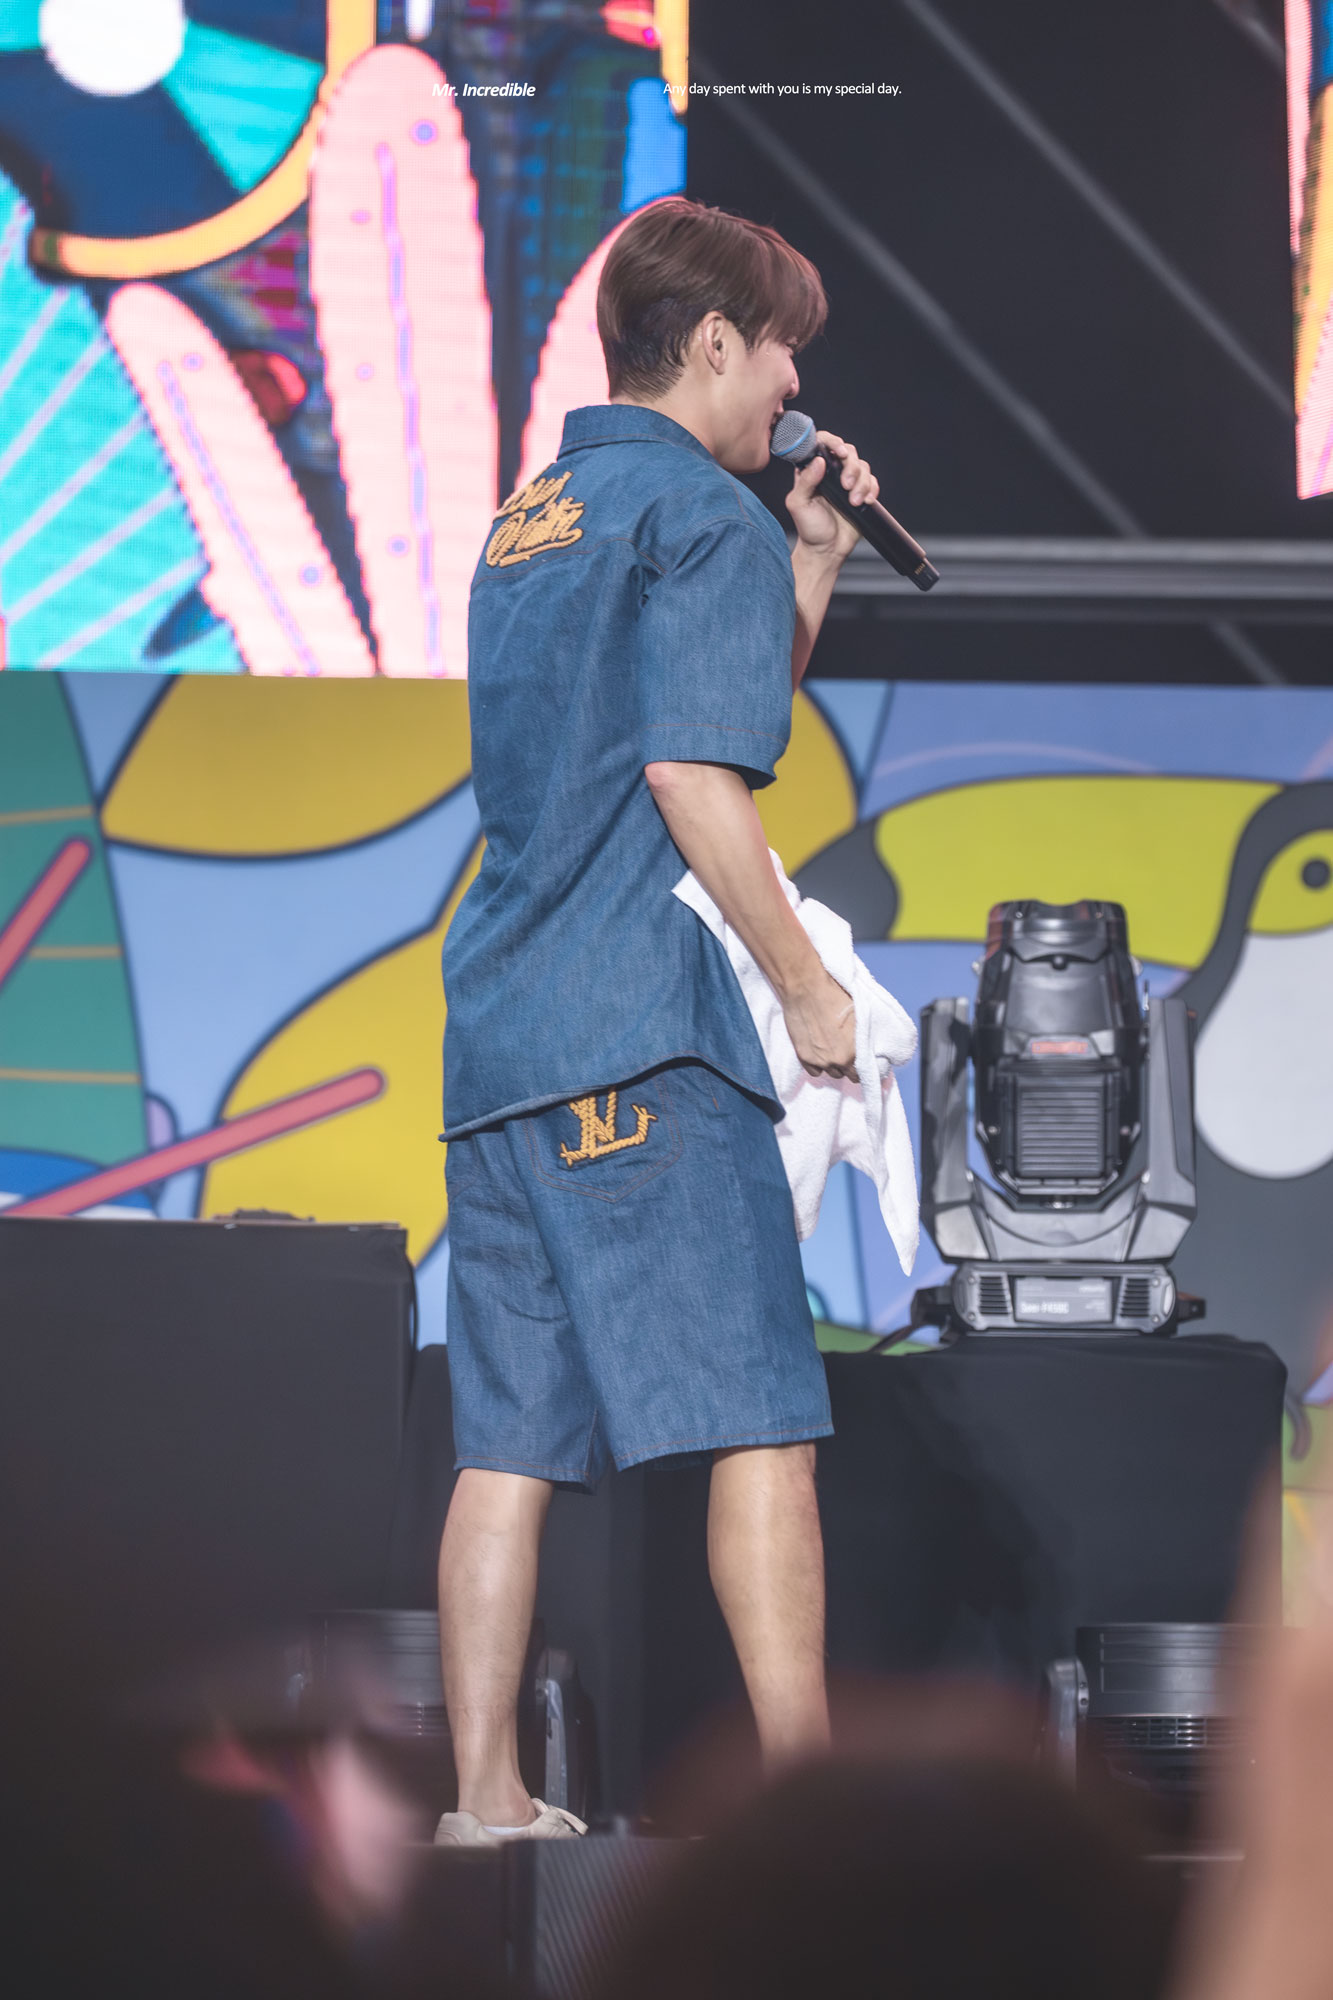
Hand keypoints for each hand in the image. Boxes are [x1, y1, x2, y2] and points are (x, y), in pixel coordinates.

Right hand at [781, 967, 858, 1080]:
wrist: (806, 988)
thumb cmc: (835, 996)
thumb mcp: (860, 1016)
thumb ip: (865, 1037)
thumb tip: (870, 1046)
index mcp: (855, 1051)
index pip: (862, 1074)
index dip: (863, 1068)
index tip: (862, 1062)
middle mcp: (837, 1060)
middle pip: (847, 1075)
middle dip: (849, 1066)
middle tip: (847, 1052)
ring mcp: (819, 1060)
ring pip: (832, 1073)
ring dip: (834, 1065)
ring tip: (832, 1050)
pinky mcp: (803, 1056)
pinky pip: (815, 1072)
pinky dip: (818, 1065)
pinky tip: (820, 1052)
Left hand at [784, 431, 878, 561]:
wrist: (827, 550)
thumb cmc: (809, 528)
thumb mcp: (799, 505)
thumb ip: (805, 481)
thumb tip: (818, 461)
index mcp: (812, 470)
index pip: (823, 443)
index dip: (833, 442)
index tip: (839, 452)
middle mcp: (831, 473)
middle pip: (849, 452)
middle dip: (851, 467)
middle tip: (846, 485)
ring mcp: (847, 482)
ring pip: (863, 467)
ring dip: (861, 483)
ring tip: (854, 502)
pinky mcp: (861, 493)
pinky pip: (872, 482)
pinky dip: (871, 489)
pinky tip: (865, 501)